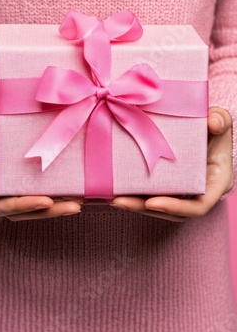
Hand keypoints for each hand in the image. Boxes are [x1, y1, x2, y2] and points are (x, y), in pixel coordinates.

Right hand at [0, 107, 82, 220]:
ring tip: (78, 203)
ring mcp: (9, 191)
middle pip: (21, 211)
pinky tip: (75, 195)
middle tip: (74, 206)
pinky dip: (56, 199)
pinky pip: (39, 197)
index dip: (22, 205)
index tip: (46, 201)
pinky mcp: (23, 187)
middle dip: (47, 211)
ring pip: (32, 209)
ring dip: (56, 209)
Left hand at [110, 107, 232, 221]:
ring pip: (158, 206)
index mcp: (215, 183)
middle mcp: (199, 193)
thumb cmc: (214, 126)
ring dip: (134, 204)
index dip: (176, 208)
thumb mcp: (221, 120)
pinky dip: (133, 193)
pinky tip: (113, 188)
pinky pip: (150, 194)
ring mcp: (182, 192)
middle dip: (144, 208)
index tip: (152, 202)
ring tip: (111, 197)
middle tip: (119, 201)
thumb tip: (213, 122)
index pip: (199, 206)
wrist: (200, 126)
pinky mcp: (167, 186)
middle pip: (172, 211)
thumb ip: (220, 120)